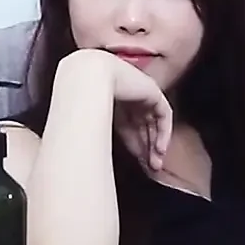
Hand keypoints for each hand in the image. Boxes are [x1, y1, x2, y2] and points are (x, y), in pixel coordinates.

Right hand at [58, 49, 171, 171]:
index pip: (128, 125)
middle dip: (146, 147)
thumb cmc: (81, 97)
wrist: (89, 78)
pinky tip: (160, 148)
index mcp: (113, 98)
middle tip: (150, 166)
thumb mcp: (93, 121)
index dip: (134, 145)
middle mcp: (128, 95)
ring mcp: (141, 92)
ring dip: (156, 143)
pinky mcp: (152, 91)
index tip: (137, 162)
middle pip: (142, 125)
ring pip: (154, 121)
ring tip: (156, 162)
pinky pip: (164, 114)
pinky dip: (163, 132)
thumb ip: (101, 135)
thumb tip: (100, 158)